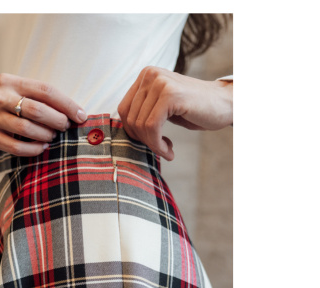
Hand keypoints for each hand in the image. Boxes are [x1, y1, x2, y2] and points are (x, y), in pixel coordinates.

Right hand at [0, 73, 86, 156]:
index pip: (45, 91)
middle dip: (57, 120)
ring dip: (45, 135)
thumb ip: (40, 98)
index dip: (67, 104)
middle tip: (64, 127)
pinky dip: (33, 149)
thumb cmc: (6, 104)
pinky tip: (41, 147)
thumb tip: (75, 113)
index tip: (81, 115)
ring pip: (26, 129)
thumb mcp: (18, 92)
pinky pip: (16, 147)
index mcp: (10, 82)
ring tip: (51, 136)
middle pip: (37, 110)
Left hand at [117, 66, 232, 160]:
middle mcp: (150, 75)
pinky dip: (158, 144)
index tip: (149, 142)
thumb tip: (122, 130)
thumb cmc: (195, 109)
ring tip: (167, 150)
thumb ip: (144, 112)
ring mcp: (159, 82)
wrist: (226, 104)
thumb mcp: (163, 108)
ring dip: (153, 145)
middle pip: (130, 119)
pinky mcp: (170, 94)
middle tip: (160, 148)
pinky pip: (152, 127)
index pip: (124, 110)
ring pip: (140, 125)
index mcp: (146, 76)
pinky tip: (170, 150)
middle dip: (143, 140)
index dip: (133, 132)